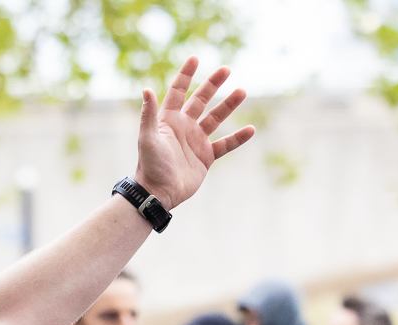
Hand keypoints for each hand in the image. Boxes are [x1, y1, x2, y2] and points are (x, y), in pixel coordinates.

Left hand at [132, 58, 253, 209]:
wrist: (158, 193)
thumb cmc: (150, 165)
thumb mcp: (148, 138)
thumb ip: (149, 114)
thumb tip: (146, 89)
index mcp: (169, 120)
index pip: (178, 92)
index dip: (185, 75)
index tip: (195, 58)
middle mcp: (184, 127)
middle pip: (201, 100)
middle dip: (212, 84)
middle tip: (226, 69)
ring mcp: (196, 141)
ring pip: (216, 118)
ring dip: (228, 105)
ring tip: (242, 91)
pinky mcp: (206, 157)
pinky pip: (225, 145)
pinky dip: (238, 138)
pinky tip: (251, 129)